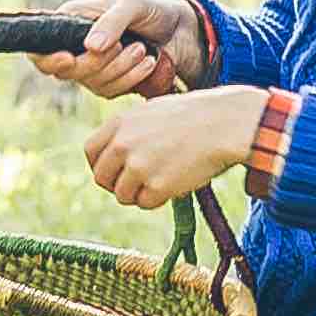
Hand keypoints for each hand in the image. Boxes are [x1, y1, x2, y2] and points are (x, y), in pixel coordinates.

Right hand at [38, 0, 209, 100]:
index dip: (47, 59)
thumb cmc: (152, 9)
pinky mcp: (110, 83)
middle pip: (68, 71)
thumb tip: (90, 47)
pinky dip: (130, 79)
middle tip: (127, 45)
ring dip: (120, 69)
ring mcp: (91, 67)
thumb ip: (111, 22)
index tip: (69, 59)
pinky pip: (110, 91)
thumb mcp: (132, 5)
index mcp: (70, 22)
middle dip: (99, 62)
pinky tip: (149, 64)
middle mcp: (75, 46)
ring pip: (91, 83)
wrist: (181, 30)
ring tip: (143, 50)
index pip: (40, 49)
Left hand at [80, 84, 262, 213]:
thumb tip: (114, 156)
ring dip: (139, 194)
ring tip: (162, 179)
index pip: (91, 152)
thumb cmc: (194, 116)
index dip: (101, 165)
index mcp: (120, 123)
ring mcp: (138, 166)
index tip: (115, 172)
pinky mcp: (157, 186)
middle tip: (138, 184)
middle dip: (117, 185)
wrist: (225, 123)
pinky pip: (146, 203)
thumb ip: (128, 131)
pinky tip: (175, 183)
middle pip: (102, 178)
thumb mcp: (151, 112)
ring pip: (123, 196)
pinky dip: (158, 199)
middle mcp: (122, 144)